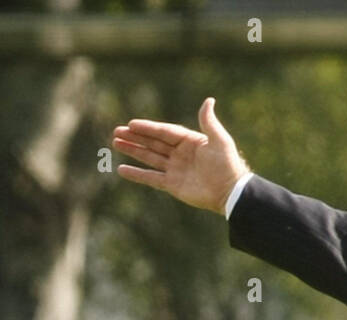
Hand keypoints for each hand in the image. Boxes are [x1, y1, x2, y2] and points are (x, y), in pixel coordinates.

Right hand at [112, 97, 248, 213]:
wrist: (229, 192)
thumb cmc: (227, 164)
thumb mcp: (219, 140)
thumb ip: (209, 122)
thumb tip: (208, 100)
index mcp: (189, 141)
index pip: (164, 132)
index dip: (148, 128)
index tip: (131, 123)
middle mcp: (180, 154)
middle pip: (153, 143)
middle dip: (135, 137)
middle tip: (117, 131)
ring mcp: (175, 169)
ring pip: (149, 157)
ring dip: (133, 150)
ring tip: (116, 143)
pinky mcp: (172, 185)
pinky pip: (151, 178)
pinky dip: (137, 174)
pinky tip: (122, 169)